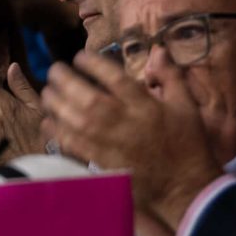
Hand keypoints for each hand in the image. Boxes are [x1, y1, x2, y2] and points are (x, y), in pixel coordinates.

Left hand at [40, 52, 224, 232]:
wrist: (186, 186)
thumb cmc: (188, 144)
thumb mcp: (187, 105)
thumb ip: (171, 76)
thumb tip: (159, 50)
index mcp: (146, 106)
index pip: (114, 78)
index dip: (93, 64)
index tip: (80, 57)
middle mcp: (126, 123)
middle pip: (89, 98)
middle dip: (67, 81)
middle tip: (54, 70)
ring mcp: (113, 145)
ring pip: (78, 121)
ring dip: (58, 105)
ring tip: (47, 92)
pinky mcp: (105, 164)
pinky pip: (76, 146)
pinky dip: (59, 133)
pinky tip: (49, 122)